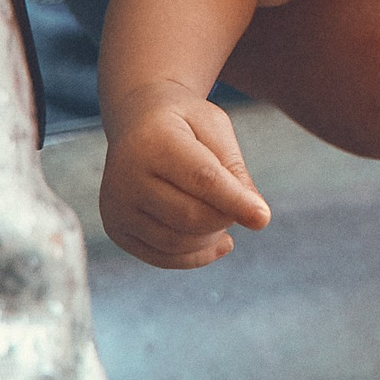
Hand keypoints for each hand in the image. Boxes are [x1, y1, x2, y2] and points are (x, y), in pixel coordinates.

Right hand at [99, 81, 271, 269]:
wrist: (137, 122)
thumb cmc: (186, 125)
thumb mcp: (215, 128)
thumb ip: (234, 169)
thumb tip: (256, 218)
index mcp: (153, 142)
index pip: (201, 179)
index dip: (234, 201)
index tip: (263, 218)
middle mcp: (125, 177)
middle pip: (190, 216)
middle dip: (225, 217)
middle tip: (241, 205)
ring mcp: (116, 207)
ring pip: (177, 243)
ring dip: (212, 237)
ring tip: (225, 216)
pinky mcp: (116, 229)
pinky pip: (163, 257)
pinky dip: (196, 255)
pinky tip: (218, 241)